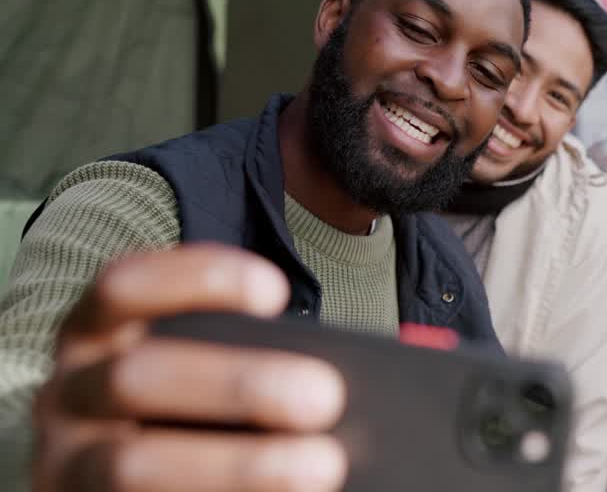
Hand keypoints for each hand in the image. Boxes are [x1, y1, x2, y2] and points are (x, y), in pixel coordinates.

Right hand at [32, 244, 347, 490]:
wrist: (118, 478)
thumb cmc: (187, 409)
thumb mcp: (205, 368)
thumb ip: (266, 355)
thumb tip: (395, 356)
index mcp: (96, 335)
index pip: (124, 286)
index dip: (197, 278)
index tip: (276, 293)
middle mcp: (68, 396)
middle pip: (140, 378)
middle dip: (238, 384)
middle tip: (327, 397)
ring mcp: (67, 466)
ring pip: (131, 468)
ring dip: (236, 468)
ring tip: (323, 468)